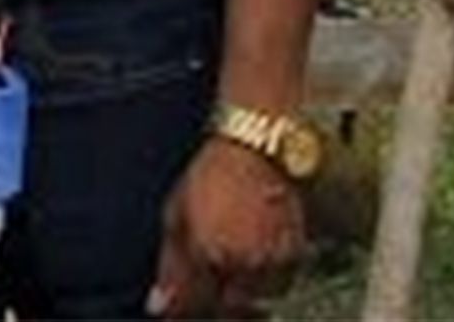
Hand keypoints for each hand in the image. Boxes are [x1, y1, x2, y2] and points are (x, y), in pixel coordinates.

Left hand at [151, 138, 305, 314]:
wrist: (259, 147)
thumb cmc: (213, 175)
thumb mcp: (176, 215)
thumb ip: (170, 267)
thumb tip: (158, 305)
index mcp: (208, 253)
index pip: (194, 306)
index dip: (183, 314)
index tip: (176, 313)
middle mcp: (243, 262)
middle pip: (229, 311)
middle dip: (215, 312)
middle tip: (206, 303)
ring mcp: (272, 260)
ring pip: (257, 305)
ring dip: (242, 304)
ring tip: (230, 289)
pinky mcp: (295, 253)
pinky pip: (280, 287)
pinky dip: (266, 289)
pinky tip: (254, 275)